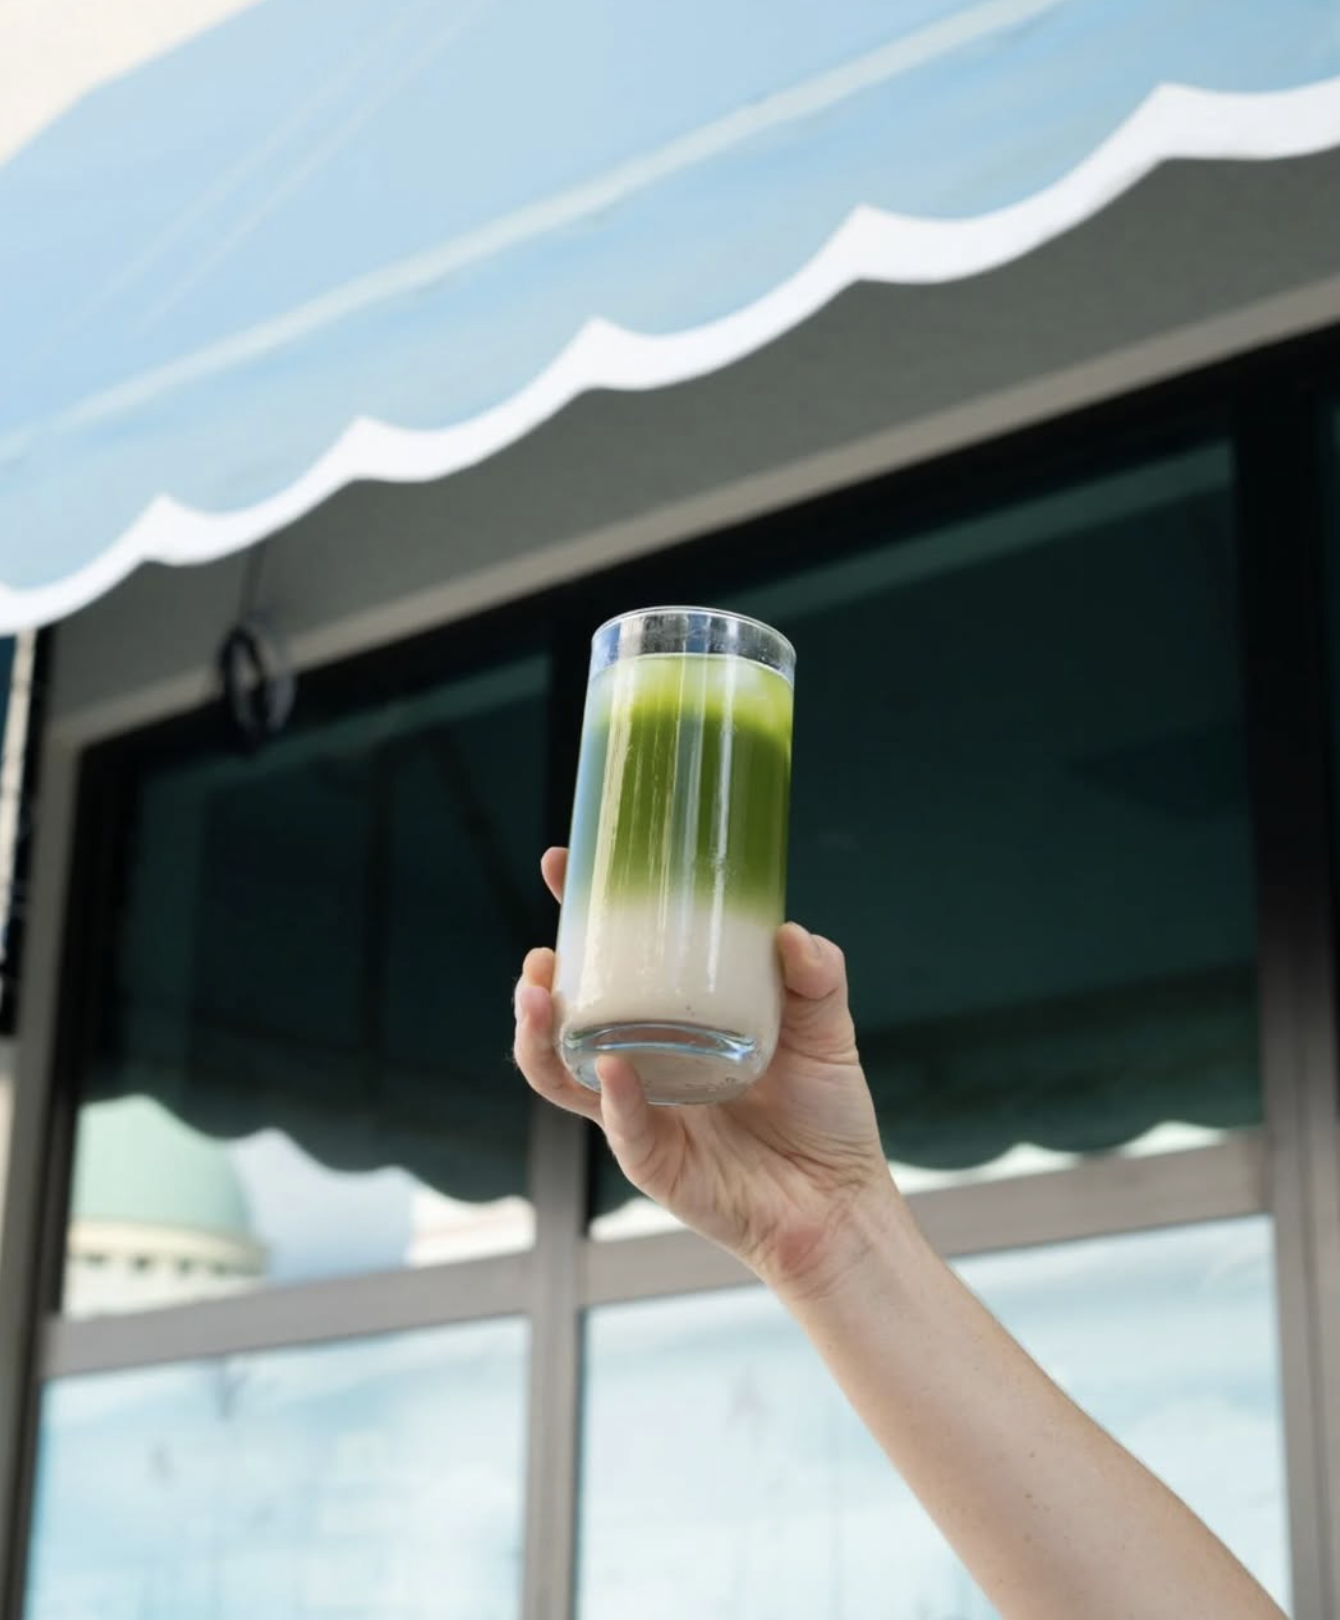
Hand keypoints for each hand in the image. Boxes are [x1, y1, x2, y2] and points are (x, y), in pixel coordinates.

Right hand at [513, 848, 902, 1293]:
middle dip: (538, 984)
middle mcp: (643, 1064)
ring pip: (562, 1076)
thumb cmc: (826, 1112)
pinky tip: (611, 1068)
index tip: (562, 865)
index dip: (580, 916)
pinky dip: (615, 1098)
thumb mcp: (826, 1027)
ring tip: (540, 995)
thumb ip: (817, 975)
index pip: (612, 962)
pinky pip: (623, 1129)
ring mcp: (641, 1114)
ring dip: (541, 1037)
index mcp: (672, 1022)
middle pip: (564, 1019)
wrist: (840, 1201)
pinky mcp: (656, 1163)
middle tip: (543, 953)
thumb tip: (789, 933)